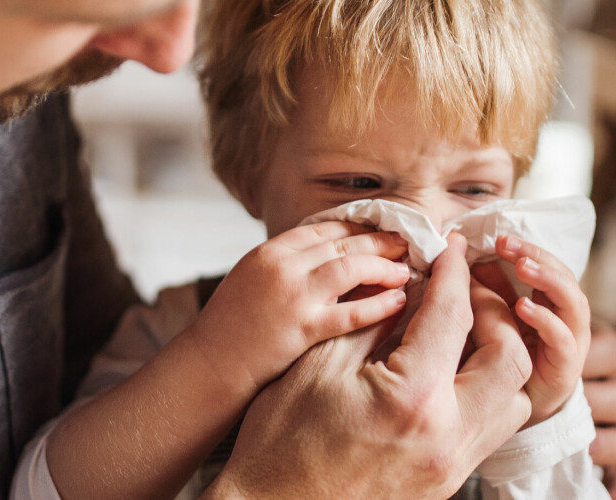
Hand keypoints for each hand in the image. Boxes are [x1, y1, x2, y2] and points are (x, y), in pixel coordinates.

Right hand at [188, 221, 410, 399]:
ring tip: (406, 271)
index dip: (359, 227)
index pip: (325, 227)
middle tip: (407, 244)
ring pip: (351, 268)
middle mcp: (282, 266)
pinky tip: (397, 302)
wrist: (208, 366)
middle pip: (344, 242)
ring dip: (384, 267)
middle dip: (380, 242)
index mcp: (270, 251)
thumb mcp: (252, 279)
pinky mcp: (301, 328)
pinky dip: (378, 305)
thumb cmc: (231, 328)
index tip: (382, 231)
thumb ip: (289, 265)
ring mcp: (292, 295)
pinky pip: (350, 312)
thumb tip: (330, 257)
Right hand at [204, 234, 532, 498]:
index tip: (450, 249)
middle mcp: (447, 437)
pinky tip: (453, 371)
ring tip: (466, 330)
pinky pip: (491, 428)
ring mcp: (452, 465)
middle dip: (495, 312)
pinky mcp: (448, 481)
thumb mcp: (320, 364)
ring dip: (499, 356)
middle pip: (511, 357)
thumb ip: (374, 319)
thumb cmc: (280, 443)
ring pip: (515, 399)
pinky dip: (486, 390)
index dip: (453, 272)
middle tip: (465, 290)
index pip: (453, 316)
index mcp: (413, 400)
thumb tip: (410, 286)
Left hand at [476, 235, 591, 426]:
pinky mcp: (565, 371)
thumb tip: (462, 253)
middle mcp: (565, 319)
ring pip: (574, 302)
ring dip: (548, 279)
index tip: (500, 238)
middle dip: (538, 256)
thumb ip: (484, 289)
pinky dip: (546, 320)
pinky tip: (523, 307)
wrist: (503, 417)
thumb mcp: (486, 316)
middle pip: (565, 277)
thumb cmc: (493, 362)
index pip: (549, 265)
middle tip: (508, 244)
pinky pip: (565, 341)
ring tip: (523, 266)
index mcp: (548, 303)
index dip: (529, 248)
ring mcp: (569, 344)